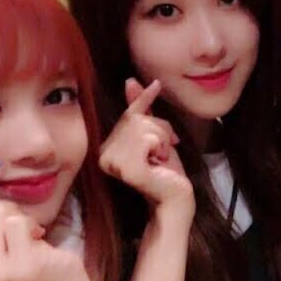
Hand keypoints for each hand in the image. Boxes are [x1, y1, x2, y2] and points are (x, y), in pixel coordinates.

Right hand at [99, 79, 192, 207]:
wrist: (177, 198)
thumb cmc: (168, 171)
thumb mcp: (157, 136)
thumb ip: (142, 112)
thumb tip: (130, 81)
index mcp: (107, 148)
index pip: (127, 115)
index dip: (143, 98)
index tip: (157, 85)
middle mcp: (103, 156)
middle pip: (137, 119)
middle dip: (161, 129)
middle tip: (165, 150)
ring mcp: (113, 164)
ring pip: (143, 127)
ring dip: (163, 139)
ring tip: (161, 158)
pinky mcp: (128, 169)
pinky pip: (147, 139)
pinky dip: (161, 146)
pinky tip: (159, 163)